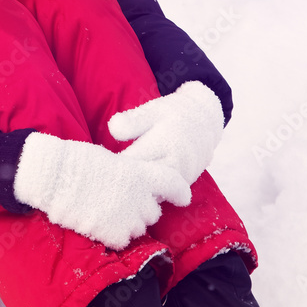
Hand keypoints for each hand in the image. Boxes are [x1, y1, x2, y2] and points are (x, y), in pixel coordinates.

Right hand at [12, 132, 191, 249]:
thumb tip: (132, 182)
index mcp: (141, 174)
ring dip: (128, 222)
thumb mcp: (111, 160)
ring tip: (107, 211)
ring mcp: (127, 218)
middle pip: (154, 211)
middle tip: (122, 202)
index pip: (173, 183)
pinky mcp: (113, 235)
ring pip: (139, 228)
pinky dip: (114, 235)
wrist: (54, 177)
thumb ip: (129, 175)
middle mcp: (140, 198)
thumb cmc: (77, 161)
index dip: (179, 191)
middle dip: (143, 208)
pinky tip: (99, 223)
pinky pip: (122, 240)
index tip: (182, 197)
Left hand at [108, 81, 224, 187]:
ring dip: (137, 191)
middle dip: (123, 182)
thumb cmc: (172, 114)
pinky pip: (164, 196)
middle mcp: (176, 163)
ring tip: (121, 184)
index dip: (113, 166)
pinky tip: (137, 188)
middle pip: (142, 183)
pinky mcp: (186, 185)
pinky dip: (150, 194)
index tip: (101, 164)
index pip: (131, 163)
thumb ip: (132, 121)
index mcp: (164, 143)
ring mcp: (183, 177)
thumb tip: (112, 130)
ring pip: (153, 194)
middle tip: (107, 178)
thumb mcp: (152, 110)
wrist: (205, 121)